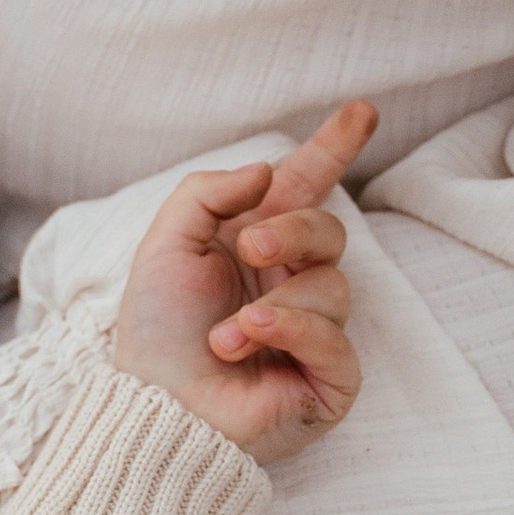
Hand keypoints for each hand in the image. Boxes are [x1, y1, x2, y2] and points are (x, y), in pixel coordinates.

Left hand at [110, 99, 375, 460]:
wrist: (152, 404)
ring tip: (226, 332)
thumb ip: (209, 193)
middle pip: (330, 230)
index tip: (361, 110)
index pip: (306, 187)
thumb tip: (266, 171)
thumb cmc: (157, 331)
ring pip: (334, 286)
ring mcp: (315, 330)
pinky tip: (248, 341)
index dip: (334, 149)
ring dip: (275, 302)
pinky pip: (336, 341)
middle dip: (295, 230)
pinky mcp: (328, 379)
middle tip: (251, 246)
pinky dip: (292, 331)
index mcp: (257, 243)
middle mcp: (292, 281)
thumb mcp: (166, 245)